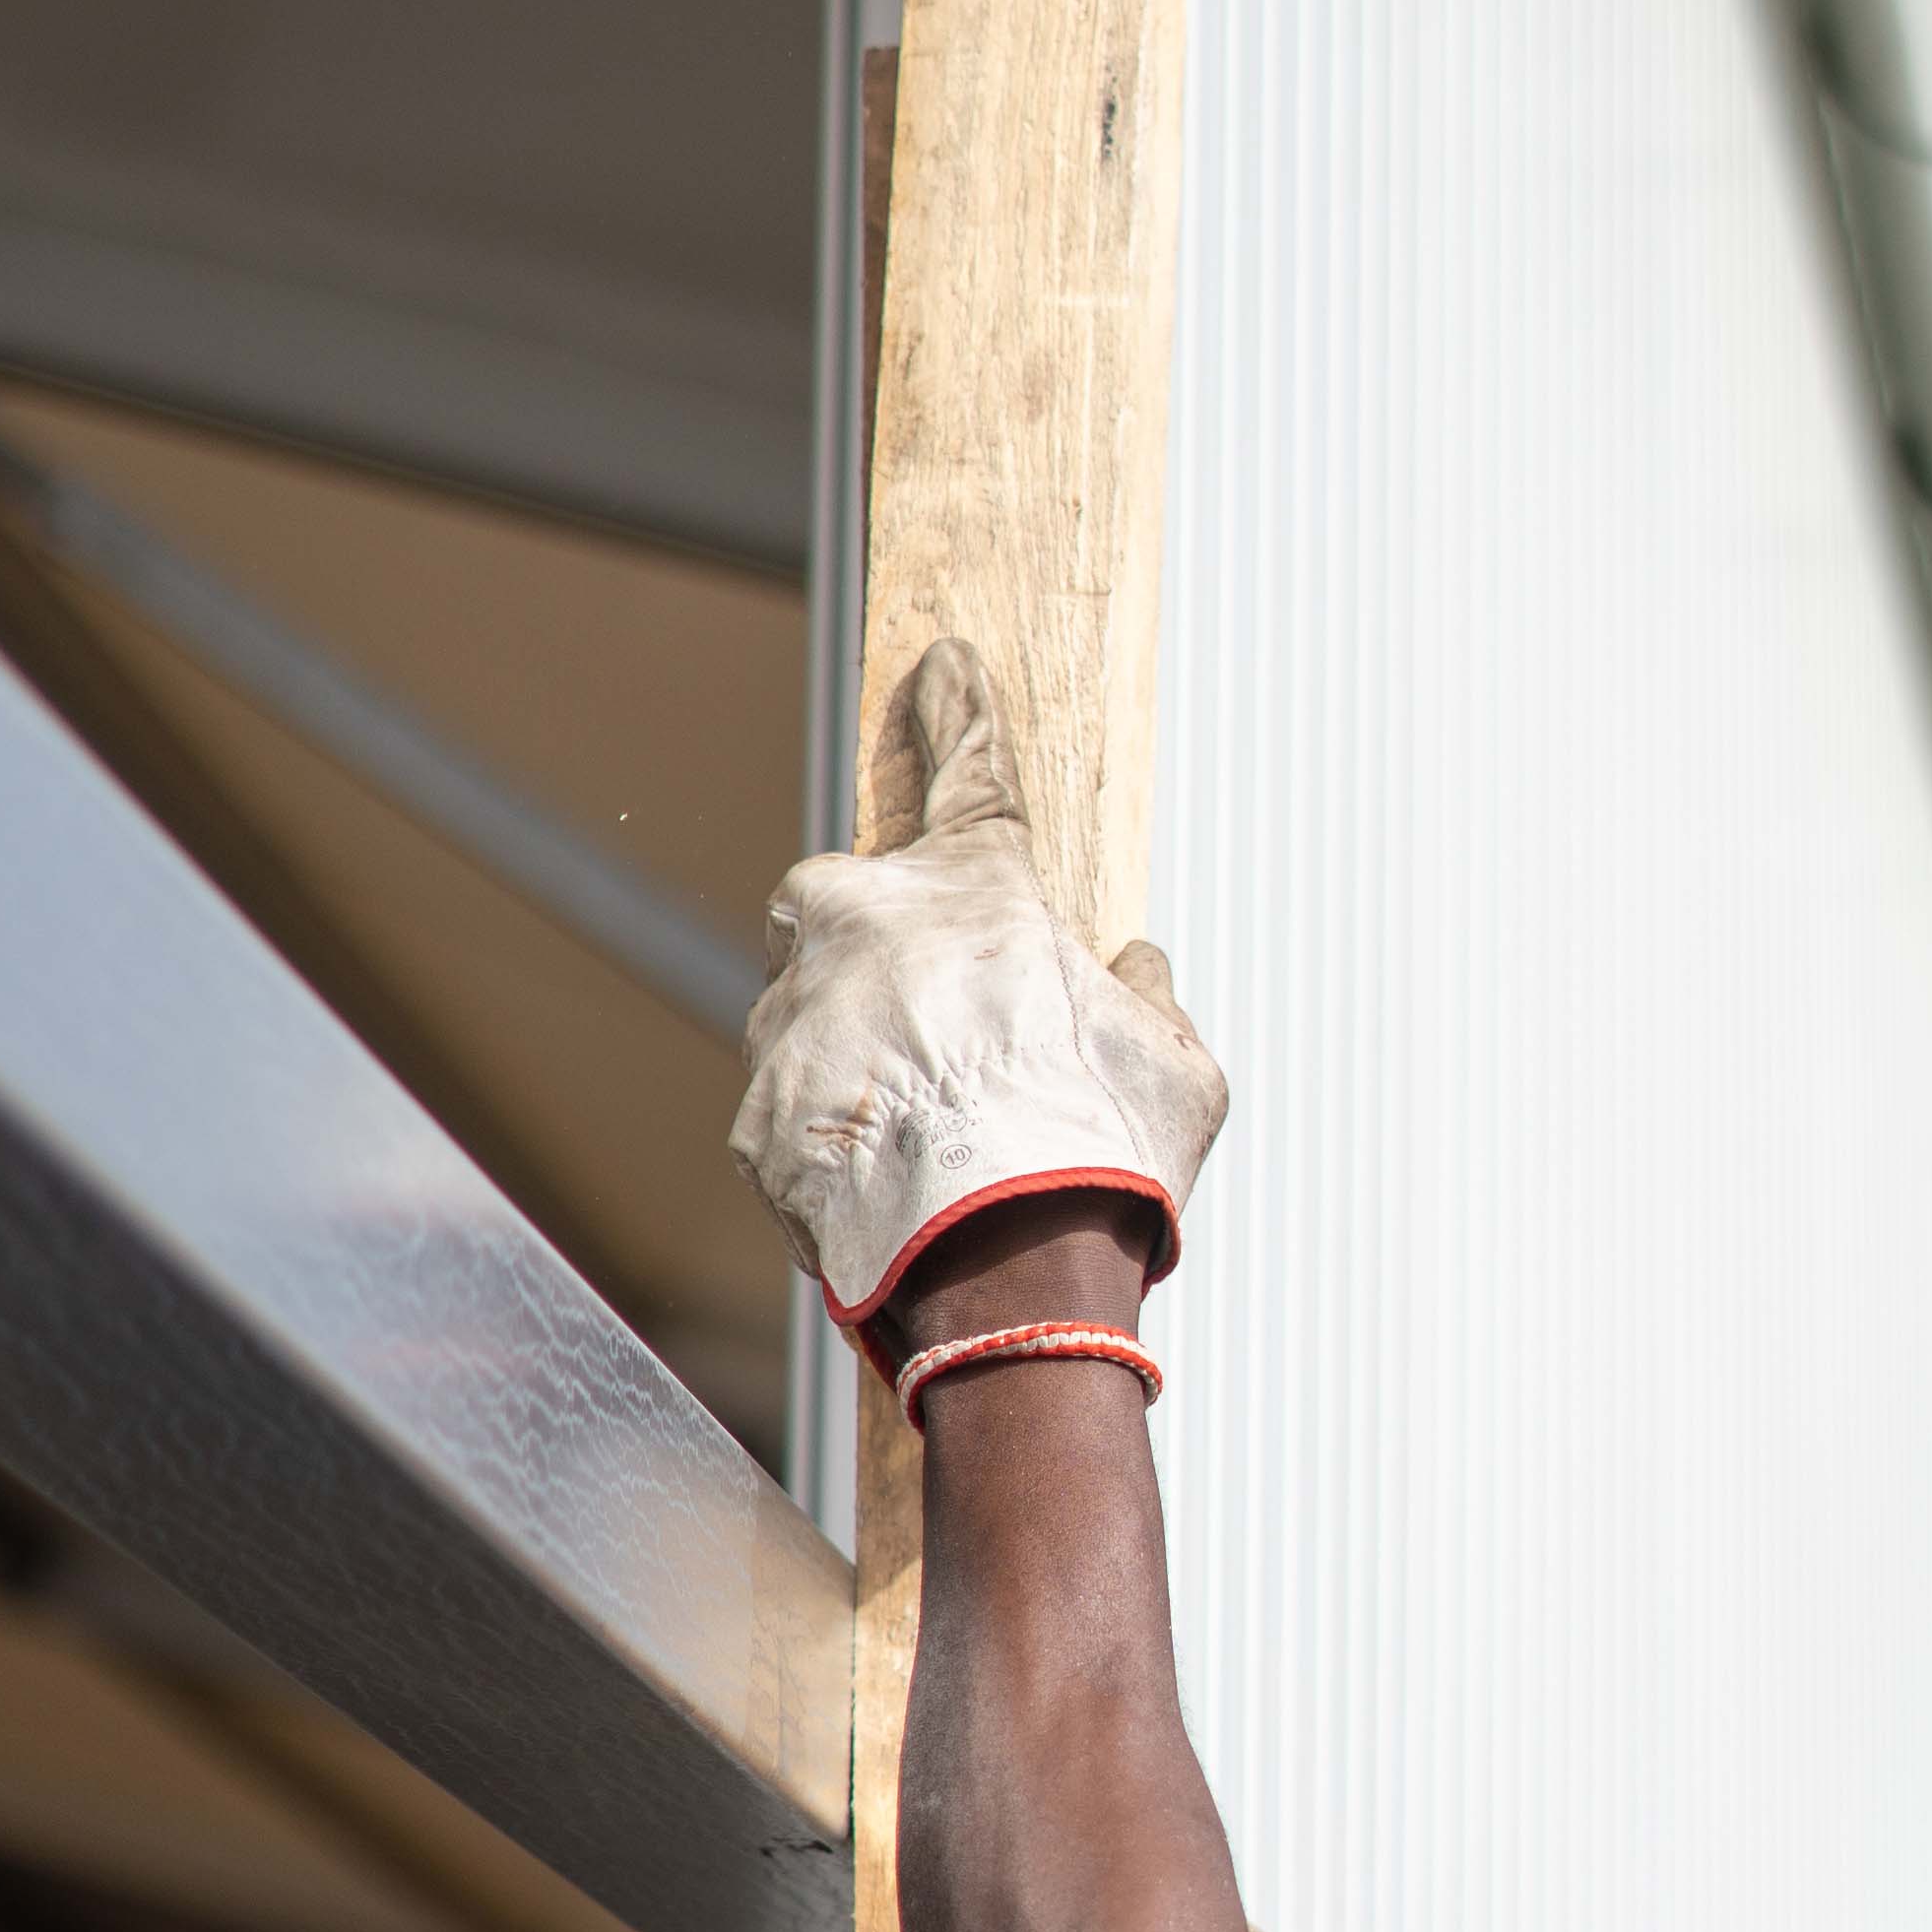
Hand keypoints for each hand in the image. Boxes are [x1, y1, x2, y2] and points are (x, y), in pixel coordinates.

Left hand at [731, 636, 1227, 1354]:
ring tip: (923, 1140)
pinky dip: (828, 1143)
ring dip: (851, 1056)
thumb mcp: (1173, 1064)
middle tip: (930, 1022)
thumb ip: (1148, 1002)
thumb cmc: (1100, 1153)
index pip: (971, 768)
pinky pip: (787, 1112)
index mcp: (974, 888)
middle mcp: (865, 928)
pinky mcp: (758, 1115)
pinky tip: (888, 1190)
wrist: (1005, 1265)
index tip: (943, 666)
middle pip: (840, 899)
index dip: (960, 714)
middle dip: (871, 942)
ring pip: (805, 1011)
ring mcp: (796, 1020)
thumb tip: (1136, 970)